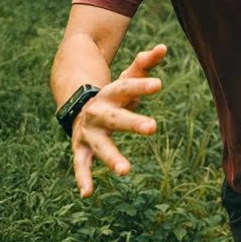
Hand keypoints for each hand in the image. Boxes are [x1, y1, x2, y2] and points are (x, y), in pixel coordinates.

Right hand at [71, 44, 165, 196]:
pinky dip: (83, 178)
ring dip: (112, 158)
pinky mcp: (81, 148)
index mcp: (112, 93)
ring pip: (100, 145)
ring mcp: (88, 131)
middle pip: (116, 118)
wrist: (78, 104)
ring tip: (126, 171)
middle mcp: (98, 112)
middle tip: (153, 127)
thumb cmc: (115, 93)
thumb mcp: (128, 77)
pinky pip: (81, 164)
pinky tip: (88, 194)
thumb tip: (162, 47)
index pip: (129, 87)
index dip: (143, 85)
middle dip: (132, 123)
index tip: (159, 84)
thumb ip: (145, 63)